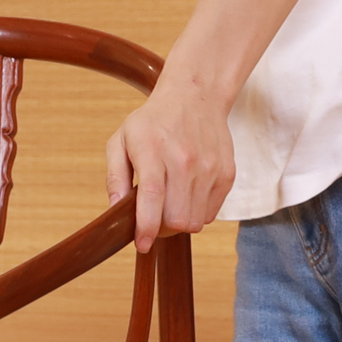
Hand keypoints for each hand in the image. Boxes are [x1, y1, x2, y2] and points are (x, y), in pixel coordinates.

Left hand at [106, 76, 236, 246]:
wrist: (195, 97)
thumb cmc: (153, 122)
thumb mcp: (121, 140)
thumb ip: (115, 176)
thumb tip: (115, 208)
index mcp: (154, 151)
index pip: (152, 197)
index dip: (146, 227)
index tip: (141, 244)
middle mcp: (185, 160)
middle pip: (177, 219)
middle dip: (162, 229)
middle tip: (153, 220)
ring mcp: (210, 168)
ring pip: (195, 221)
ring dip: (179, 222)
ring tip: (169, 205)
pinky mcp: (227, 174)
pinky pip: (211, 213)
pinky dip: (196, 213)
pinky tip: (186, 195)